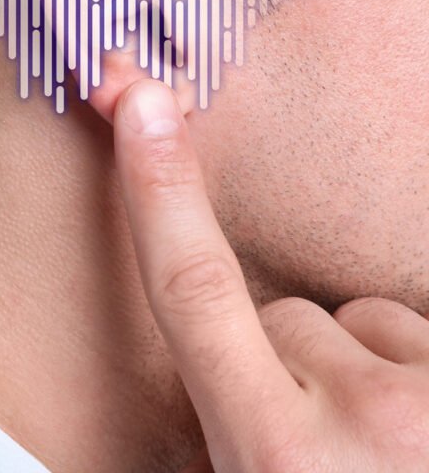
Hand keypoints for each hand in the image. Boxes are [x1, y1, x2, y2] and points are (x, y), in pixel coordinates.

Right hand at [113, 78, 428, 472]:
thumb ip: (236, 437)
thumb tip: (229, 383)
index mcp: (275, 460)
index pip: (191, 289)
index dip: (156, 189)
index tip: (138, 102)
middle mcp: (360, 424)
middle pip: (289, 317)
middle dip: (291, 357)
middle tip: (330, 449)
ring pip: (367, 327)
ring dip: (371, 371)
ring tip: (399, 453)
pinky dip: (426, 374)